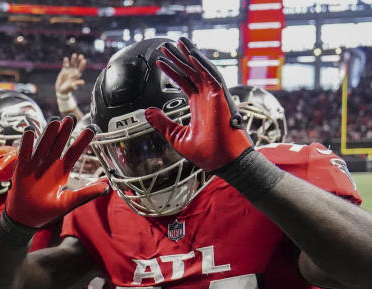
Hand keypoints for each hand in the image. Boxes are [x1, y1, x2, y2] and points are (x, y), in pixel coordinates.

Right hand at [4, 116, 107, 227]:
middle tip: (71, 117)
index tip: (91, 129)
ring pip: (44, 144)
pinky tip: (31, 130)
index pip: (74, 152)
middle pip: (59, 144)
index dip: (82, 141)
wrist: (26, 218)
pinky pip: (25, 152)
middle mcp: (50, 164)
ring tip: (55, 120)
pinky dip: (27, 142)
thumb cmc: (47, 211)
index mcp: (62, 171)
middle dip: (65, 131)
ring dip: (49, 133)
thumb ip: (87, 193)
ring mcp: (36, 164)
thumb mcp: (70, 202)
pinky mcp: (22, 168)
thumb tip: (106, 187)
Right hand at [55, 53, 86, 94]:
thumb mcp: (72, 86)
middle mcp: (74, 72)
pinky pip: (65, 65)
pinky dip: (65, 62)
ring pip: (72, 64)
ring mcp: (69, 71)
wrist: (61, 90)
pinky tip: (66, 58)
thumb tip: (83, 82)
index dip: (82, 65)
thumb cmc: (68, 89)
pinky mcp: (64, 70)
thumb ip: (77, 83)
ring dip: (73, 59)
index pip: (81, 69)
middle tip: (81, 56)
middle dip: (79, 60)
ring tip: (74, 55)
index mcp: (77, 76)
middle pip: (77, 65)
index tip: (84, 60)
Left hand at [144, 37, 251, 171]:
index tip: (160, 61)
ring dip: (188, 55)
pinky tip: (190, 54)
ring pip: (200, 69)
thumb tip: (148, 112)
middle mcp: (206, 97)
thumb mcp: (176, 136)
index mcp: (198, 104)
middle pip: (190, 71)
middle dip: (178, 57)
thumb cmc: (207, 153)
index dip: (172, 70)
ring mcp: (214, 95)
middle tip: (165, 45)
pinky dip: (201, 64)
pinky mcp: (221, 96)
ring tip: (177, 42)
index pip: (184, 81)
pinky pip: (211, 75)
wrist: (223, 162)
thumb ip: (162, 123)